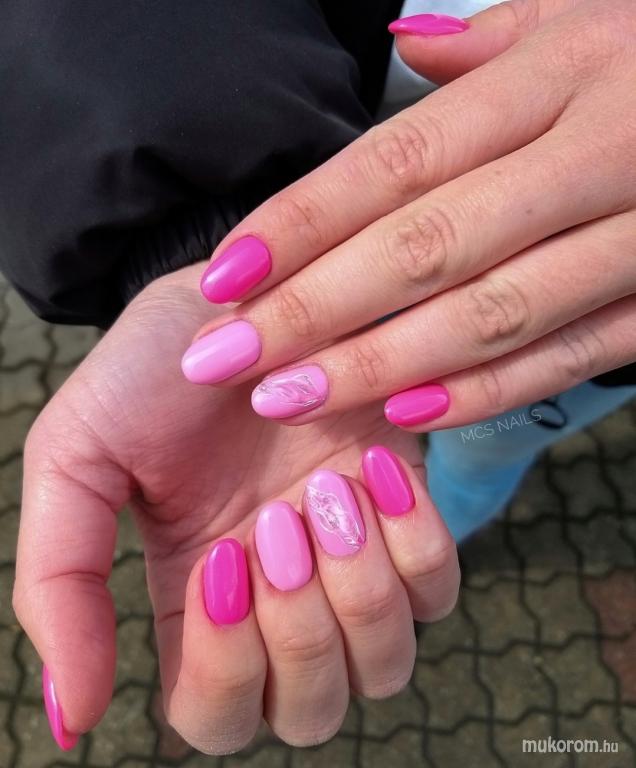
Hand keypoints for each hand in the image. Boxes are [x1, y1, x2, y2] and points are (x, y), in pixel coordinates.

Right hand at [12, 263, 457, 753]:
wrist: (243, 290)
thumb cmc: (156, 366)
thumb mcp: (77, 456)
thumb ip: (59, 581)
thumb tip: (71, 715)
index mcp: (196, 600)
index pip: (216, 717)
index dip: (224, 671)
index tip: (221, 562)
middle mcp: (278, 597)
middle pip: (310, 710)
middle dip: (298, 631)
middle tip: (275, 522)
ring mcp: (350, 562)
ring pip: (384, 666)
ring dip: (357, 591)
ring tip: (325, 491)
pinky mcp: (406, 516)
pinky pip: (438, 592)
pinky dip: (414, 544)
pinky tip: (372, 470)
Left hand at [183, 0, 635, 430]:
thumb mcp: (583, 20)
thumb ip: (490, 40)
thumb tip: (401, 45)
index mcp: (559, 75)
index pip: (398, 161)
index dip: (302, 222)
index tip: (224, 278)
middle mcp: (597, 153)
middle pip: (427, 245)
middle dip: (315, 311)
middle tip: (227, 362)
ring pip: (492, 314)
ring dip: (380, 365)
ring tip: (291, 398)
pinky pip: (568, 357)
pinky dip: (484, 392)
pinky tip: (405, 415)